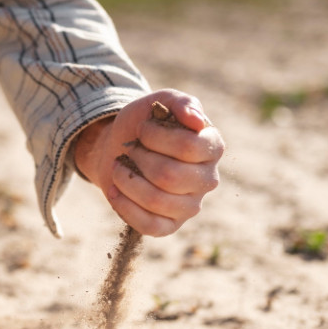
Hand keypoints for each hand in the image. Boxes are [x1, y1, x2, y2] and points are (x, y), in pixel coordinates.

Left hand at [73, 89, 224, 236]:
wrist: (117, 148)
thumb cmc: (143, 125)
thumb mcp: (159, 102)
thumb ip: (181, 103)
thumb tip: (197, 120)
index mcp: (212, 147)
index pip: (188, 147)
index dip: (155, 136)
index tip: (142, 129)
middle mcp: (208, 179)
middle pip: (169, 176)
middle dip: (139, 159)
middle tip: (130, 150)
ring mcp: (191, 206)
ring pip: (157, 201)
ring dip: (127, 181)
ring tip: (118, 167)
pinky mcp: (170, 225)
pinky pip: (150, 226)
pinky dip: (125, 207)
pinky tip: (115, 191)